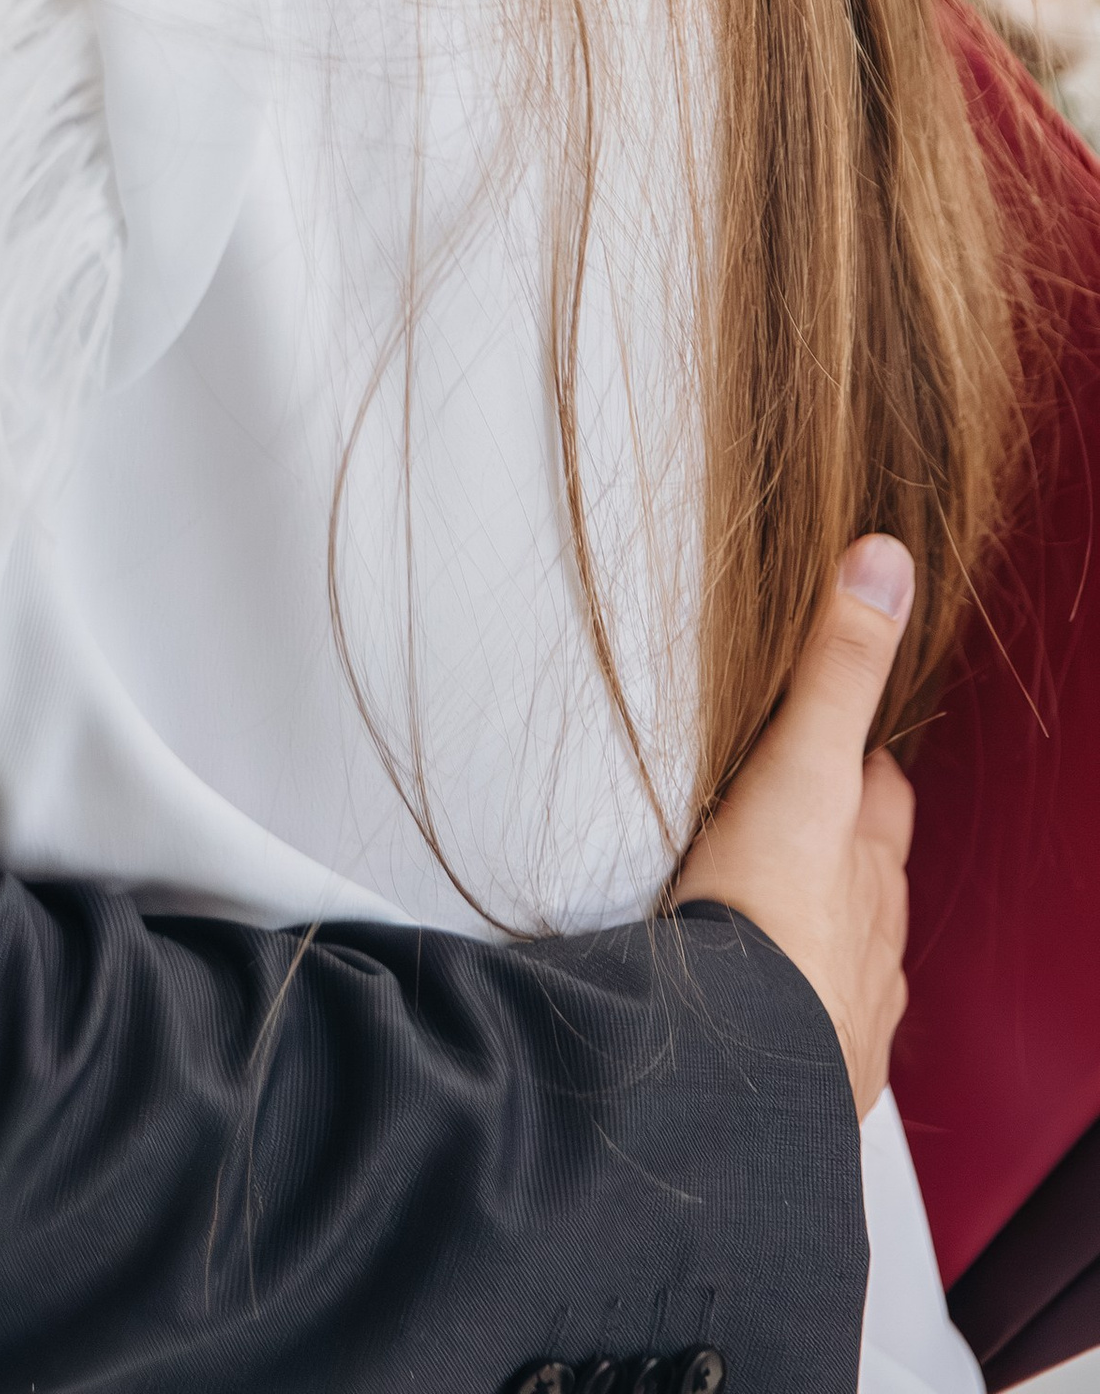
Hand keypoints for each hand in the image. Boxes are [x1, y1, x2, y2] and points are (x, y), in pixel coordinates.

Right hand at [671, 534, 915, 1113]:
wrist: (744, 1062)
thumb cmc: (766, 915)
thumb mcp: (801, 767)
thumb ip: (837, 665)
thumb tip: (886, 558)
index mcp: (866, 860)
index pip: (882, 795)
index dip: (869, 765)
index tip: (854, 743)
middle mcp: (872, 934)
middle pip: (875, 876)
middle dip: (855, 847)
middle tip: (818, 817)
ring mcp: (849, 1007)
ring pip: (855, 956)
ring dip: (832, 933)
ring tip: (794, 919)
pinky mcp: (815, 1070)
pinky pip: (822, 1035)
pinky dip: (805, 1014)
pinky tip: (781, 1017)